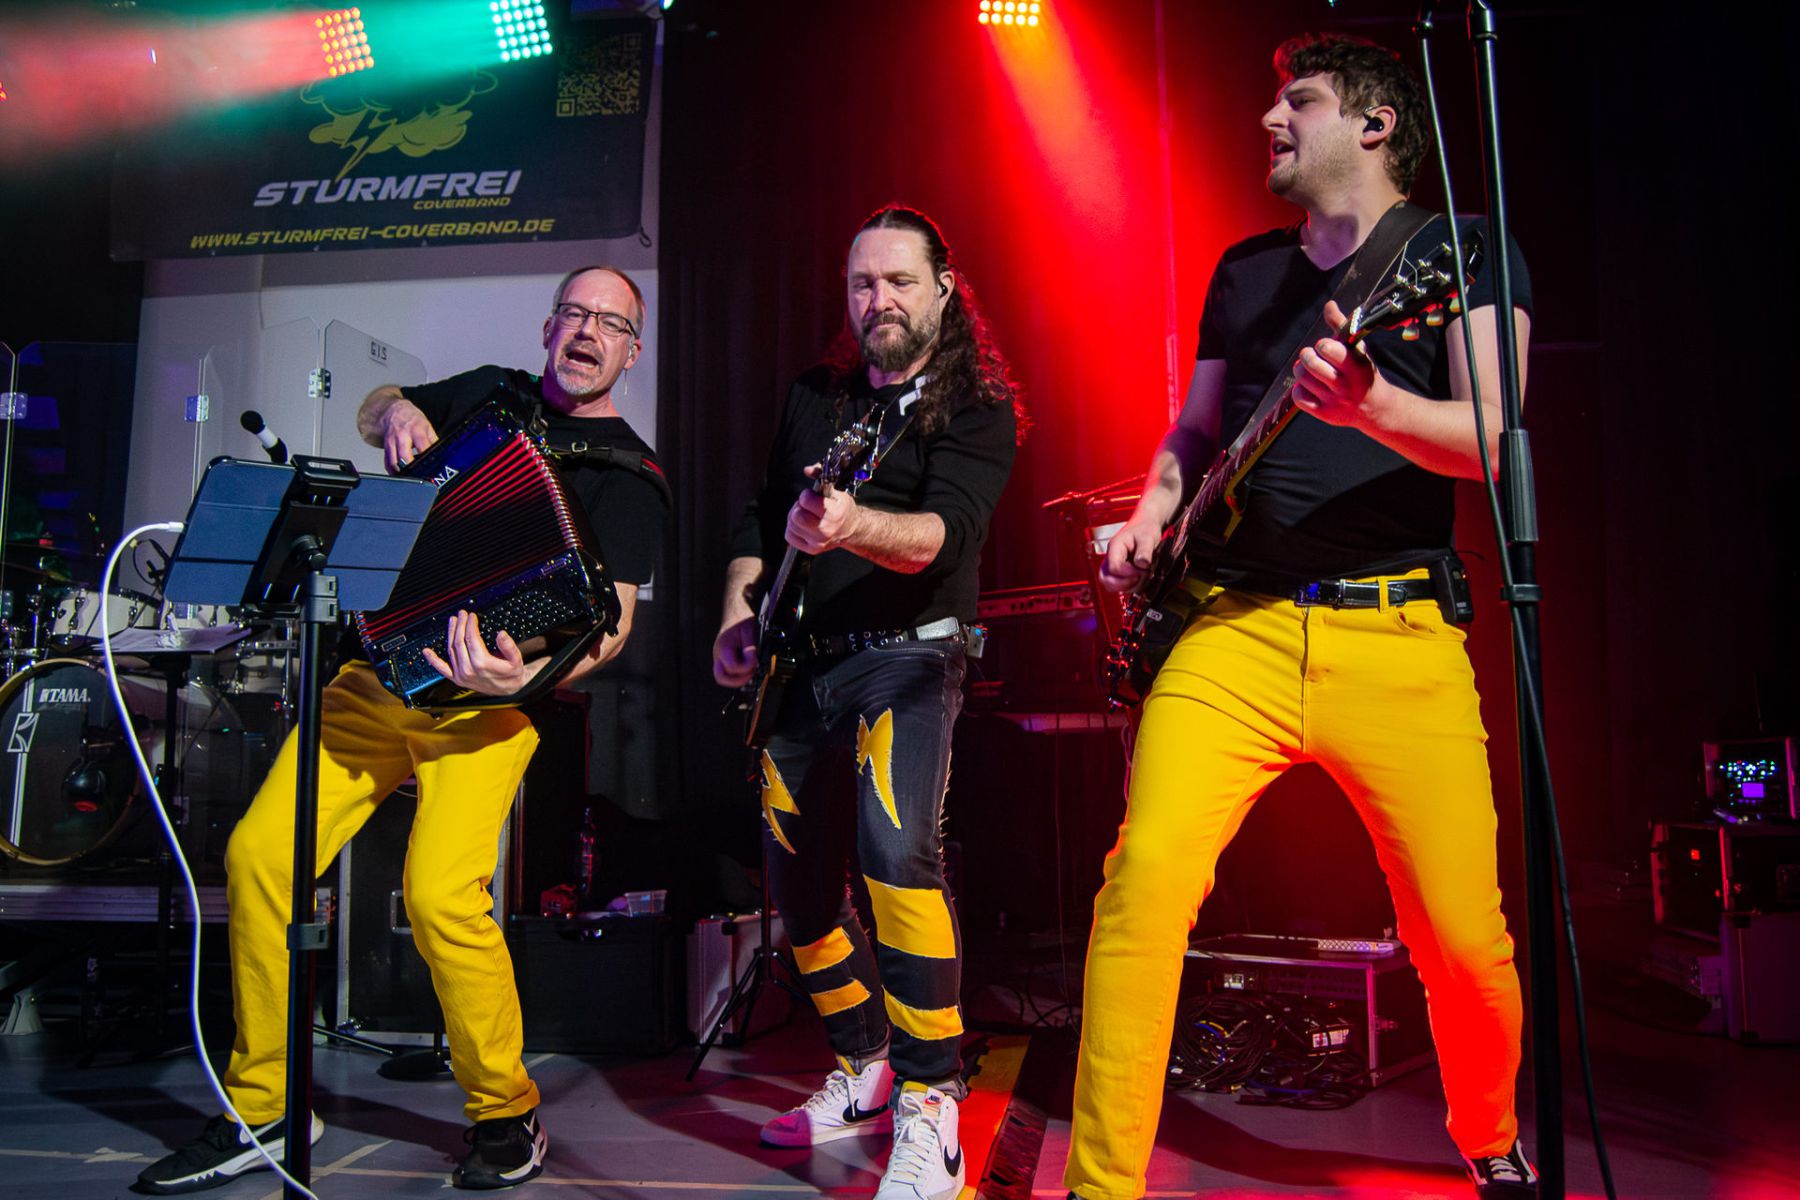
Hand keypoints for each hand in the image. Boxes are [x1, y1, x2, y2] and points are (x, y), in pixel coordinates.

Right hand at [382, 399, 438, 473]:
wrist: (393, 411)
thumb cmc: (411, 419)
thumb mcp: (427, 426)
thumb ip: (433, 441)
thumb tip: (440, 454)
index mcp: (415, 430)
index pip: (423, 448)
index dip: (427, 459)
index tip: (432, 468)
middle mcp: (402, 436)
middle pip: (405, 457)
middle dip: (412, 469)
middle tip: (420, 476)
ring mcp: (392, 442)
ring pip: (394, 462)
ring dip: (401, 473)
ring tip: (410, 478)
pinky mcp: (385, 446)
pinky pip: (387, 462)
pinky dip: (392, 471)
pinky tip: (399, 474)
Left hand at [421, 610, 527, 695]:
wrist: (510, 690)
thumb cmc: (512, 674)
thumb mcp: (516, 660)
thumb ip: (509, 646)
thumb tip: (501, 634)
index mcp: (482, 664)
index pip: (471, 638)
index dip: (470, 625)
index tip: (472, 615)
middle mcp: (468, 670)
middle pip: (459, 642)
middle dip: (460, 625)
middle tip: (462, 614)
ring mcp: (461, 675)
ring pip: (451, 650)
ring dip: (450, 634)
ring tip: (452, 621)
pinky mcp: (457, 679)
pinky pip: (442, 669)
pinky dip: (433, 660)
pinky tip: (426, 652)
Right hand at [712, 615, 759, 687]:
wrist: (733, 612)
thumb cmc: (740, 619)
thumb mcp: (749, 631)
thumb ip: (750, 649)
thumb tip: (752, 663)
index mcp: (723, 647)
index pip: (732, 667)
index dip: (746, 668)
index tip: (755, 663)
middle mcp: (718, 654)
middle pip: (720, 677)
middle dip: (737, 681)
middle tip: (750, 675)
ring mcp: (718, 657)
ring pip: (723, 677)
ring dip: (737, 678)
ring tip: (749, 671)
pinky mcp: (722, 658)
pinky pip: (727, 671)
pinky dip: (736, 674)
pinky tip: (746, 667)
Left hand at [785, 465, 860, 553]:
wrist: (851, 529)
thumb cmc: (842, 509)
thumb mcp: (836, 490)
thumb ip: (821, 476)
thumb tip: (808, 470)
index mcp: (834, 513)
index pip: (806, 500)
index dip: (806, 495)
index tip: (812, 496)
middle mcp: (826, 530)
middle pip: (796, 516)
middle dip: (799, 507)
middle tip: (807, 506)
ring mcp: (818, 542)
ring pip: (791, 525)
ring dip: (795, 517)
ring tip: (806, 514)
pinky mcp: (811, 549)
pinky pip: (790, 536)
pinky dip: (793, 529)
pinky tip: (803, 525)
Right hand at [1100, 514, 1164, 592]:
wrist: (1145, 525)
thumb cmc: (1145, 528)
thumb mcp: (1147, 537)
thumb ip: (1144, 550)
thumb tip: (1142, 564)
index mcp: (1114, 547)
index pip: (1114, 568)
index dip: (1128, 573)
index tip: (1143, 570)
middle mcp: (1111, 558)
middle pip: (1105, 580)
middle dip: (1123, 584)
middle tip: (1139, 578)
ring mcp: (1114, 566)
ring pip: (1112, 585)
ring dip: (1128, 586)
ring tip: (1143, 577)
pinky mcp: (1121, 572)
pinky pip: (1120, 585)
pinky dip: (1131, 586)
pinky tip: (1142, 578)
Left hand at [1290, 300, 1389, 430]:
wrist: (1375, 407)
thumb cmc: (1362, 371)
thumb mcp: (1358, 348)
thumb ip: (1342, 326)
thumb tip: (1329, 305)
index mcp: (1356, 365)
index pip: (1328, 349)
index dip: (1322, 345)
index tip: (1326, 347)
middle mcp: (1345, 385)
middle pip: (1311, 364)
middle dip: (1308, 355)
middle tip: (1313, 356)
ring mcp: (1334, 401)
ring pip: (1303, 379)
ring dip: (1302, 370)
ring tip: (1310, 369)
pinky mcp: (1324, 414)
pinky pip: (1299, 398)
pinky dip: (1299, 389)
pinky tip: (1309, 385)